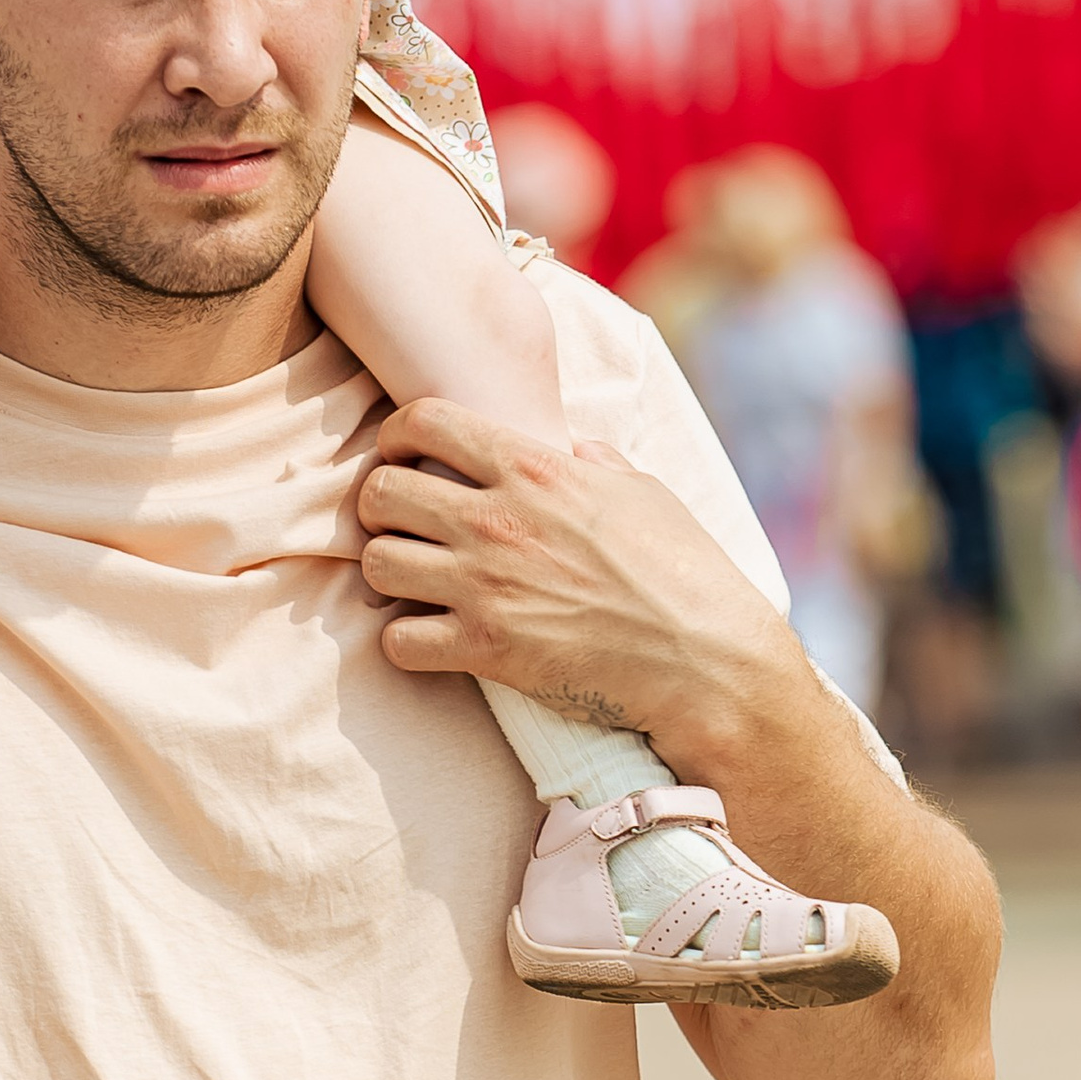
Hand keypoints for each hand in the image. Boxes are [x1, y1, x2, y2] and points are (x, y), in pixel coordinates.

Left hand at [352, 397, 807, 767]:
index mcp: (534, 467)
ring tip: (415, 582)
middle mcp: (497, 520)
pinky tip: (431, 638)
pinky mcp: (485, 649)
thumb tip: (572, 446)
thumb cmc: (684, 571)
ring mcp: (485, 585)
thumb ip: (595, 461)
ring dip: (388, 572)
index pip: (424, 420)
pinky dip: (405, 641)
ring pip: (375, 564)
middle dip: (380, 507)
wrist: (705, 659)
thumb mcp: (643, 492)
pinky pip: (397, 640)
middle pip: (380, 491)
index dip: (398, 434)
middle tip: (403, 526)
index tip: (404, 455)